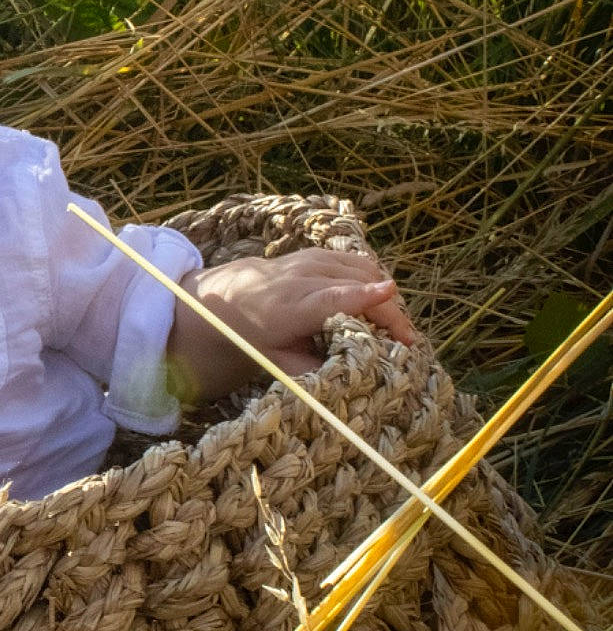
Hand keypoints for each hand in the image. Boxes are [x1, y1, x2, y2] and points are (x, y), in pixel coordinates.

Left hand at [170, 247, 419, 399]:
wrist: (225, 296)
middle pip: (356, 285)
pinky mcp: (317, 254)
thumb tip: (346, 376)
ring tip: (396, 327)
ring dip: (384, 296)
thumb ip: (308, 366)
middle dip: (387, 311)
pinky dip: (373, 280)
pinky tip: (380, 302)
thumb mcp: (272, 359)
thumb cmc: (250, 335)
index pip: (330, 298)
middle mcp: (299, 278)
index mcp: (287, 308)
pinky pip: (356, 262)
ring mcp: (308, 261)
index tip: (388, 292)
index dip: (360, 296)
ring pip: (361, 270)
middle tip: (407, 341)